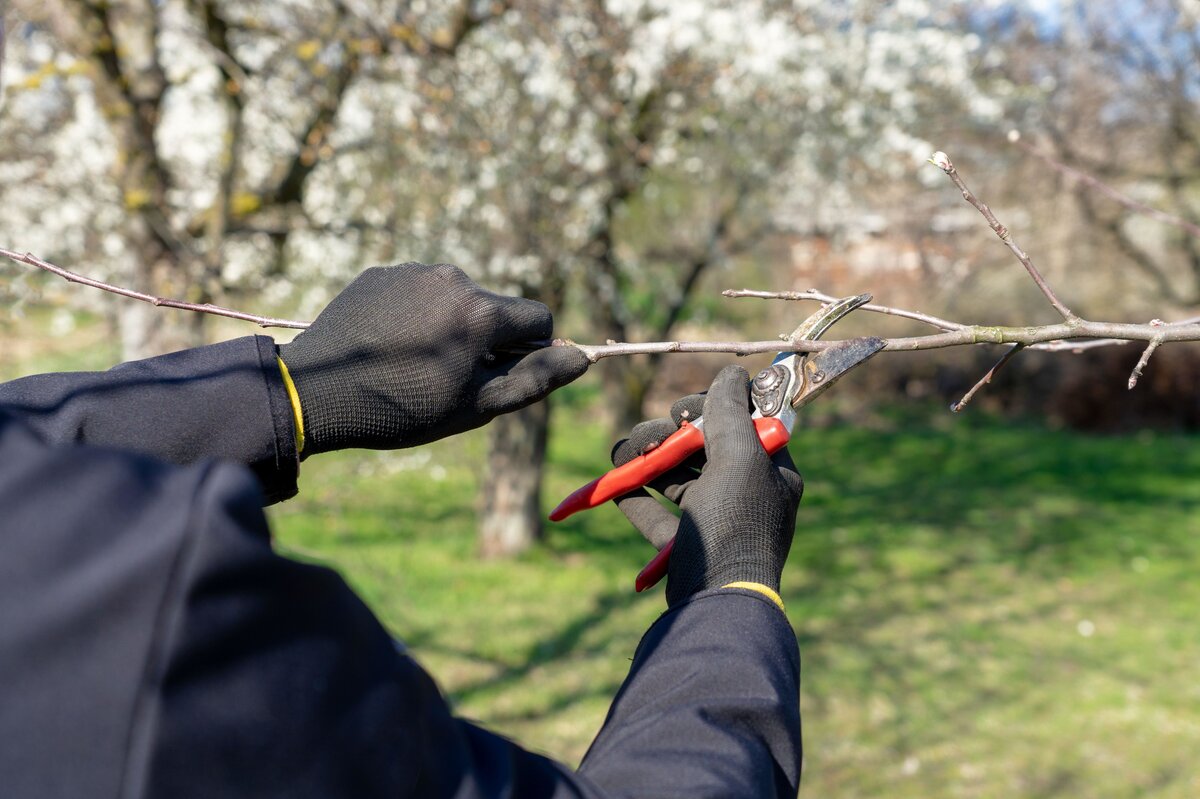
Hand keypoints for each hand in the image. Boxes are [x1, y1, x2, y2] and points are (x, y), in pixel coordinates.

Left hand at [279, 263, 589, 454]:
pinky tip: (388, 346)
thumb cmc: (402, 409)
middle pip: (496, 307)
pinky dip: (416, 315)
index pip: (539, 318)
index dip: (530, 351)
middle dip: (487, 339)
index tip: (501, 376)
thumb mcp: (477, 406)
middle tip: (450, 379)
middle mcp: (453, 277)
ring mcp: (413, 271)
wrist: (316, 393)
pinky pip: (418, 291)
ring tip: (413, 364)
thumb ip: (536, 379)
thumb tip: (583, 359)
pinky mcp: (382, 273)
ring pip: (457, 298)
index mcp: (482, 311)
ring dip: (451, 326)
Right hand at [611, 366, 802, 606]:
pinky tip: (615, 488)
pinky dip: (636, 498)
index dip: (712, 408)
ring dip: (647, 460)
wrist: (716, 606)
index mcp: (770, 472)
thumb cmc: (734, 527)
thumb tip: (733, 372)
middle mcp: (746, 494)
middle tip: (649, 434)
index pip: (745, 422)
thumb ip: (731, 413)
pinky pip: (658, 515)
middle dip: (668, 435)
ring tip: (621, 455)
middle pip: (704, 448)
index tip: (684, 409)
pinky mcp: (686, 547)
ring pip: (678, 478)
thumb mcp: (739, 460)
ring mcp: (715, 522)